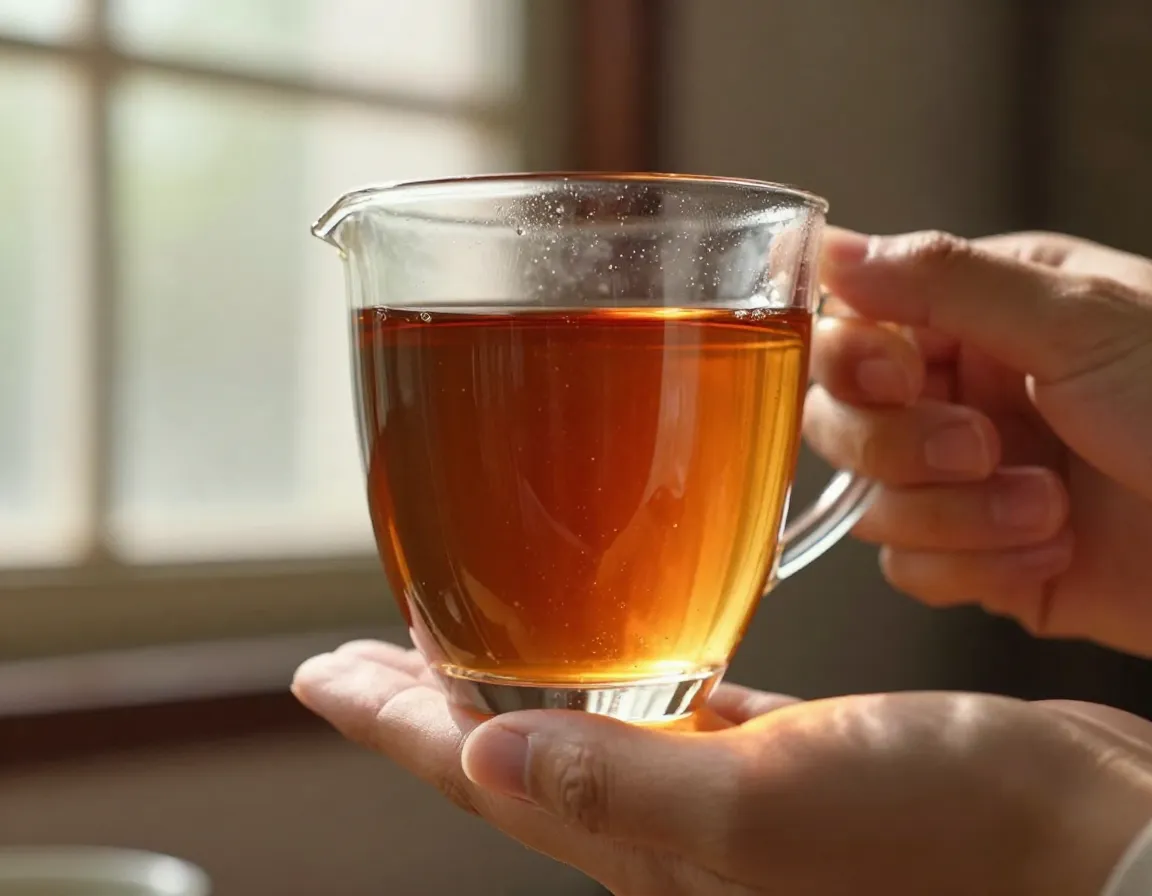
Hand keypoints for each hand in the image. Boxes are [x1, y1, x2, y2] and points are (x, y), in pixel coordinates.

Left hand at [293, 640, 1151, 895]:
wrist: (1083, 847)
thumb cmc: (953, 845)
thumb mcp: (770, 817)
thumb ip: (623, 790)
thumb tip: (484, 760)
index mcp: (647, 840)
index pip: (480, 770)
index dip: (390, 721)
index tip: (319, 673)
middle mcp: (671, 819)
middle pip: (515, 743)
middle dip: (438, 693)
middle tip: (380, 641)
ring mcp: (728, 786)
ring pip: (590, 717)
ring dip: (525, 673)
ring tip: (480, 623)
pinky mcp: (791, 747)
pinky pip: (681, 699)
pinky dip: (631, 662)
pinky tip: (623, 627)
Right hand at [807, 228, 1151, 654]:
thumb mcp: (1080, 322)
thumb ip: (943, 281)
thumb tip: (828, 245)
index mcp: (980, 314)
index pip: (851, 325)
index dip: (849, 358)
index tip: (895, 379)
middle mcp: (961, 394)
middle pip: (840, 420)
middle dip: (902, 446)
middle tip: (982, 448)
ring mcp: (966, 482)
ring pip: (872, 503)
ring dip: (954, 516)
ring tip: (1048, 507)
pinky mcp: (980, 560)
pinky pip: (912, 569)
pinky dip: (977, 567)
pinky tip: (1054, 549)